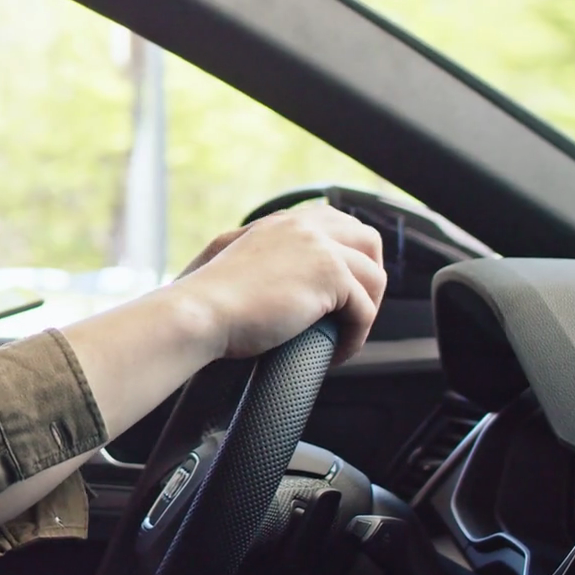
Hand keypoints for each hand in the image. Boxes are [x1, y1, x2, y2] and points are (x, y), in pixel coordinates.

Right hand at [171, 206, 386, 364]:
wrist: (199, 312)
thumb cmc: (204, 298)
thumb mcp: (227, 256)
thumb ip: (252, 251)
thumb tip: (269, 275)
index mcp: (283, 222)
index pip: (337, 224)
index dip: (348, 256)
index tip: (342, 289)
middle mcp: (305, 226)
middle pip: (368, 241)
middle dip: (369, 277)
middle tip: (352, 312)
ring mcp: (321, 247)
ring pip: (375, 278)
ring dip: (366, 311)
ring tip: (343, 337)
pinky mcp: (331, 276)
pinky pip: (365, 310)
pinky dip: (356, 337)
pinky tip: (335, 353)